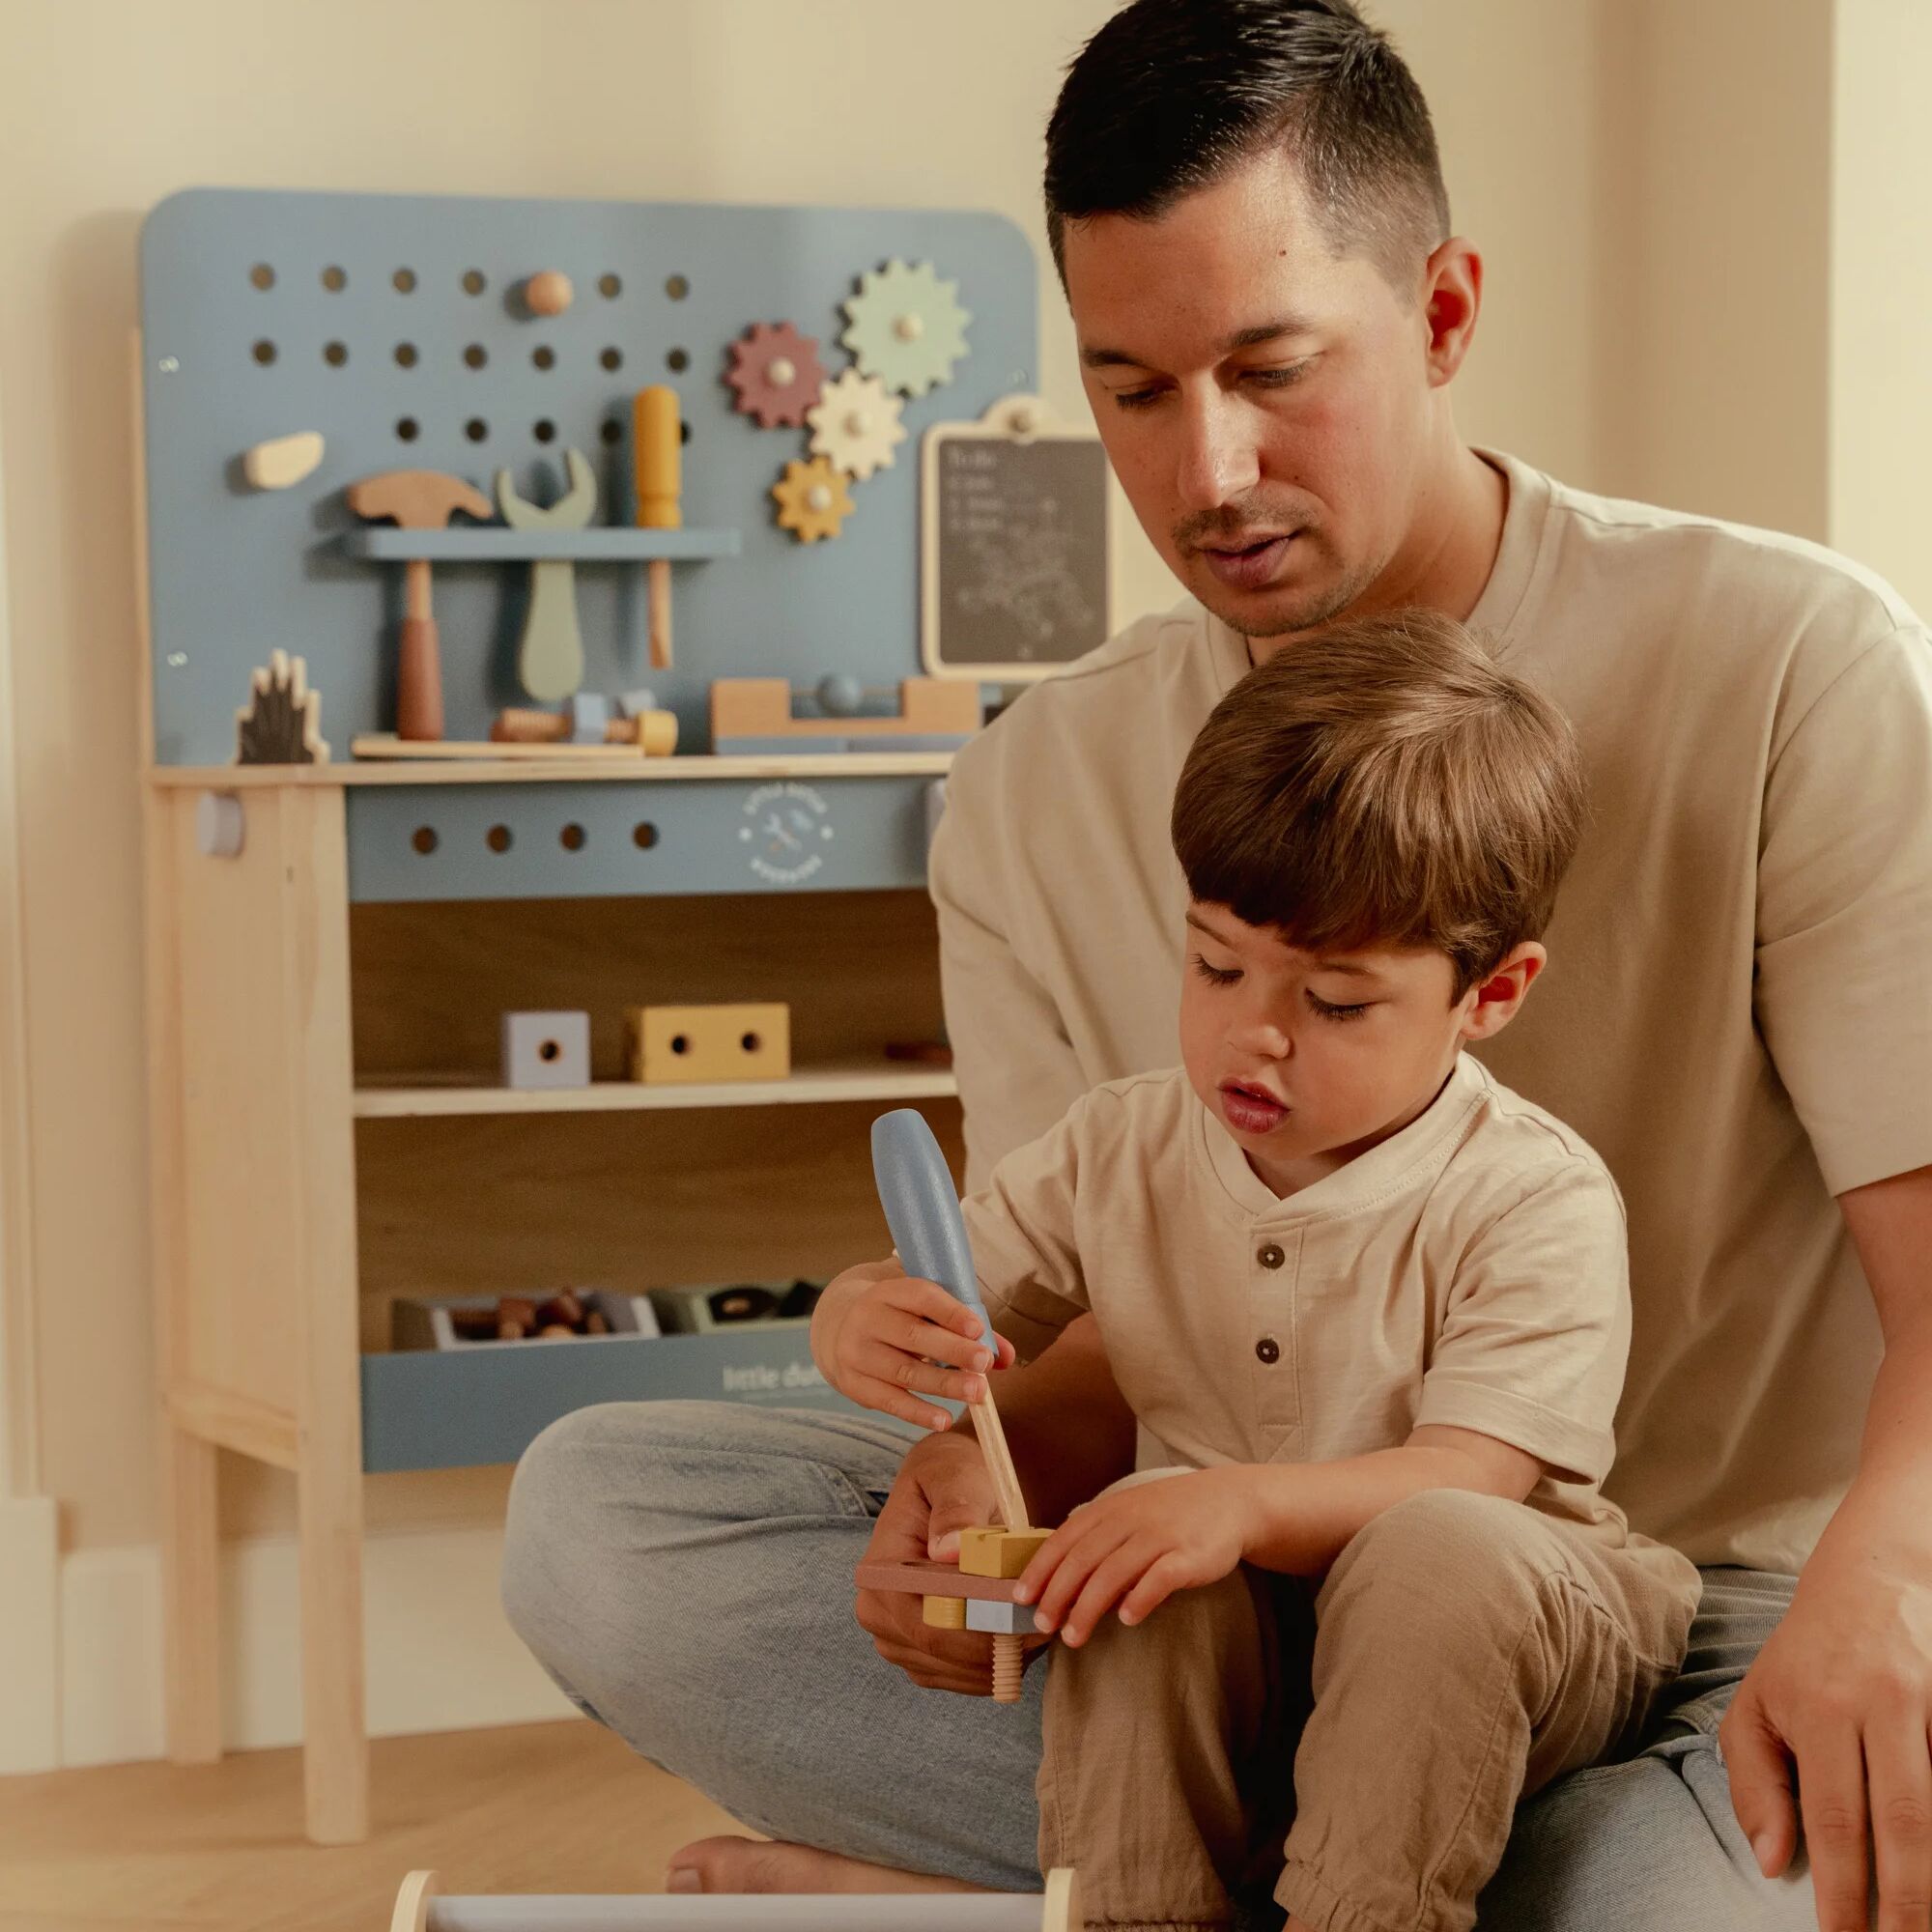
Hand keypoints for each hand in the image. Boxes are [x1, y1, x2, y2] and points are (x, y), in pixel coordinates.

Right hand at [810, 1257, 1014, 1430]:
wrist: (839, 1327)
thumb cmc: (899, 1316)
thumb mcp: (924, 1309)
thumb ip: (966, 1328)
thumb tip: (1007, 1356)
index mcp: (888, 1291)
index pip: (921, 1297)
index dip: (950, 1312)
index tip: (979, 1328)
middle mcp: (867, 1318)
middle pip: (913, 1336)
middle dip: (953, 1350)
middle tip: (985, 1364)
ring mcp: (856, 1352)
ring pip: (904, 1371)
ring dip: (944, 1384)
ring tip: (978, 1394)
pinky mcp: (853, 1384)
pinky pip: (889, 1401)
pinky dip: (918, 1412)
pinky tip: (944, 1420)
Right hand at [854, 1427, 1048, 1692]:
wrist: (954, 1486)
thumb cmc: (954, 1475)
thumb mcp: (956, 1477)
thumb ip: (956, 1510)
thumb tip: (948, 1549)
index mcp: (880, 1572)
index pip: (927, 1624)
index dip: (981, 1631)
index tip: (1029, 1621)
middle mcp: (877, 1611)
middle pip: (943, 1654)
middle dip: (998, 1646)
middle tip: (1047, 1625)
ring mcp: (897, 1638)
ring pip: (956, 1672)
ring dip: (1001, 1656)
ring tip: (1037, 1623)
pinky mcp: (921, 1653)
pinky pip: (962, 1677)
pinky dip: (995, 1663)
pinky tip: (1020, 1635)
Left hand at [1014, 1468, 1256, 1645]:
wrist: (1228, 1500)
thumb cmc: (1168, 1515)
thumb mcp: (1128, 1516)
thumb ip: (1097, 1542)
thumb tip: (1062, 1584)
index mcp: (1109, 1510)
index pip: (1065, 1540)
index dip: (1040, 1569)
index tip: (1020, 1598)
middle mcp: (1130, 1520)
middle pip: (1083, 1559)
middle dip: (1057, 1594)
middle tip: (1042, 1625)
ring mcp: (1160, 1536)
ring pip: (1114, 1572)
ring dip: (1089, 1606)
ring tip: (1074, 1635)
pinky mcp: (1190, 1555)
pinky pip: (1160, 1577)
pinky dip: (1140, 1597)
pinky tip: (1127, 1619)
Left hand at [1721, 1528, 1931, 1931]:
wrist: (1872, 1580)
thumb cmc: (1805, 1658)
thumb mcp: (1756, 1705)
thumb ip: (1755, 1782)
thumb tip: (1769, 1861)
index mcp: (1822, 1712)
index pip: (1835, 1820)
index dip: (1844, 1889)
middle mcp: (1881, 1708)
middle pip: (1904, 1824)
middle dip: (1907, 1901)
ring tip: (1926, 1923)